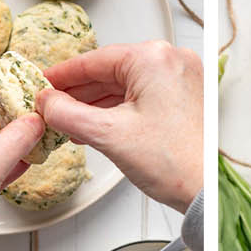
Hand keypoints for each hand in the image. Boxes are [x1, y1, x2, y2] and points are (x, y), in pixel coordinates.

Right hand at [37, 41, 202, 212]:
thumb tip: (48, 103)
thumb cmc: (175, 163)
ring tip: (71, 123)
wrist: (207, 191)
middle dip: (79, 94)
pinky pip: (142, 97)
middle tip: (52, 107)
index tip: (43, 84)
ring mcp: (182, 79)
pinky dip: (118, 111)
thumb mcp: (108, 135)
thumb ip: (69, 114)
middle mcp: (171, 61)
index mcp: (153, 58)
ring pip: (125, 87)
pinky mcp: (185, 99)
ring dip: (97, 105)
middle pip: (110, 72)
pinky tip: (99, 126)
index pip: (94, 60)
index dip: (62, 75)